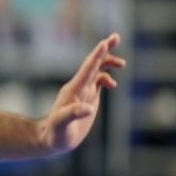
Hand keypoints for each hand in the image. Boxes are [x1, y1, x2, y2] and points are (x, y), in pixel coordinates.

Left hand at [39, 33, 123, 153]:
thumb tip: (89, 109)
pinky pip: (99, 81)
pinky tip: (113, 85)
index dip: (97, 55)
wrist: (52, 138)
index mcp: (74, 89)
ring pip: (97, 70)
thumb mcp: (62, 123)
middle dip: (104, 50)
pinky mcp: (88, 97)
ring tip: (122, 64)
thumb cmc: (56, 132)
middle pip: (93, 63)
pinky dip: (107, 78)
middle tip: (116, 36)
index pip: (87, 69)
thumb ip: (73, 114)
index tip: (105, 42)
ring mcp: (84, 91)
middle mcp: (79, 87)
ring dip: (108, 62)